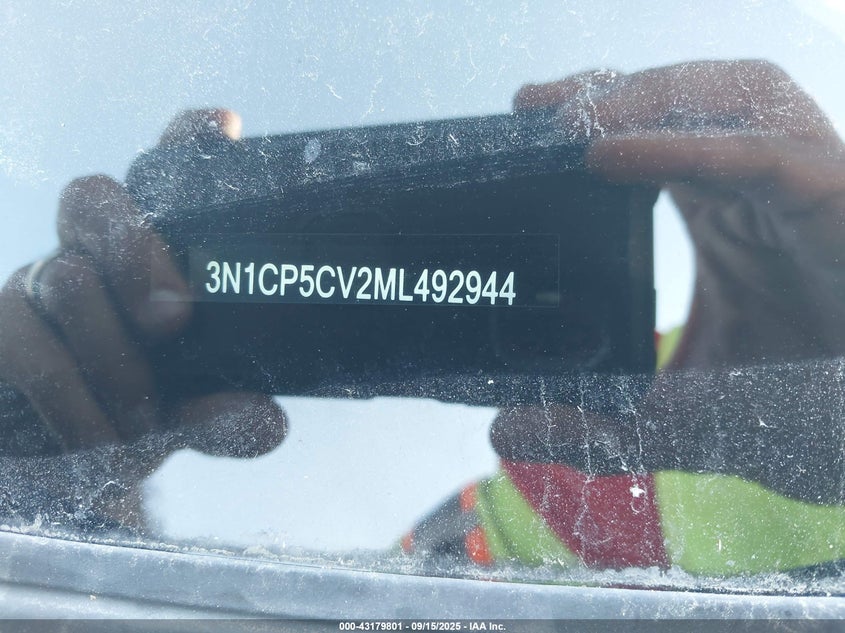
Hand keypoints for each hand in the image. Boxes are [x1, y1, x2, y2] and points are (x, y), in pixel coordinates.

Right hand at [0, 110, 285, 524]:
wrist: (59, 463)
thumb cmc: (136, 416)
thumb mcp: (186, 413)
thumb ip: (222, 414)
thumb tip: (270, 425)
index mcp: (153, 257)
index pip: (166, 178)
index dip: (189, 143)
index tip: (224, 127)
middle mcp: (93, 254)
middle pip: (95, 199)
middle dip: (137, 251)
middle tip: (175, 317)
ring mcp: (39, 284)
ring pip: (65, 276)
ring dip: (113, 357)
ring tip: (144, 420)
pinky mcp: (1, 331)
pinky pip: (23, 345)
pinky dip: (74, 401)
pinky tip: (104, 441)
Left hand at [491, 61, 844, 502]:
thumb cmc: (790, 406)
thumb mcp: (672, 414)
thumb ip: (593, 423)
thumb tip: (506, 432)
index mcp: (723, 206)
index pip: (653, 131)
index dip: (592, 115)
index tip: (523, 117)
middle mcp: (758, 182)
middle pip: (686, 95)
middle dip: (609, 91)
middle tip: (533, 106)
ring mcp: (801, 182)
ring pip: (732, 97)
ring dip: (648, 97)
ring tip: (570, 123)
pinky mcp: (835, 199)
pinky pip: (758, 155)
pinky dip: (684, 148)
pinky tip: (609, 157)